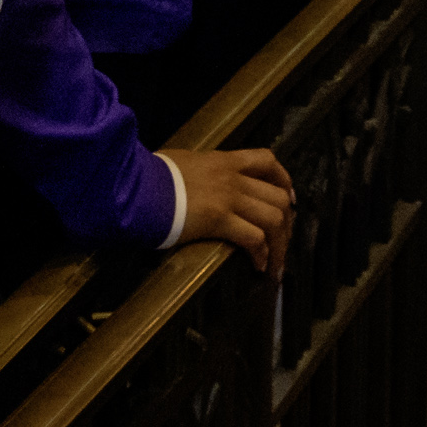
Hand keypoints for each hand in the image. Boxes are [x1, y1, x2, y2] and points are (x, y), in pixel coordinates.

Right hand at [162, 145, 294, 274]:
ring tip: (275, 264)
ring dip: (279, 245)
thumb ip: (198, 170)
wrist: (138, 186)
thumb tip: (194, 180)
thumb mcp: (181, 161)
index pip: (266, 161)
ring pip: (273, 219)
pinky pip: (254, 239)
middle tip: (282, 242)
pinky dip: (261, 255)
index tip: (288, 198)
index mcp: (224, 160)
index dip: (284, 181)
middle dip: (287, 223)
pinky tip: (258, 267)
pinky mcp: (219, 219)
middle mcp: (232, 177)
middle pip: (277, 196)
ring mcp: (228, 197)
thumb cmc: (152, 175)